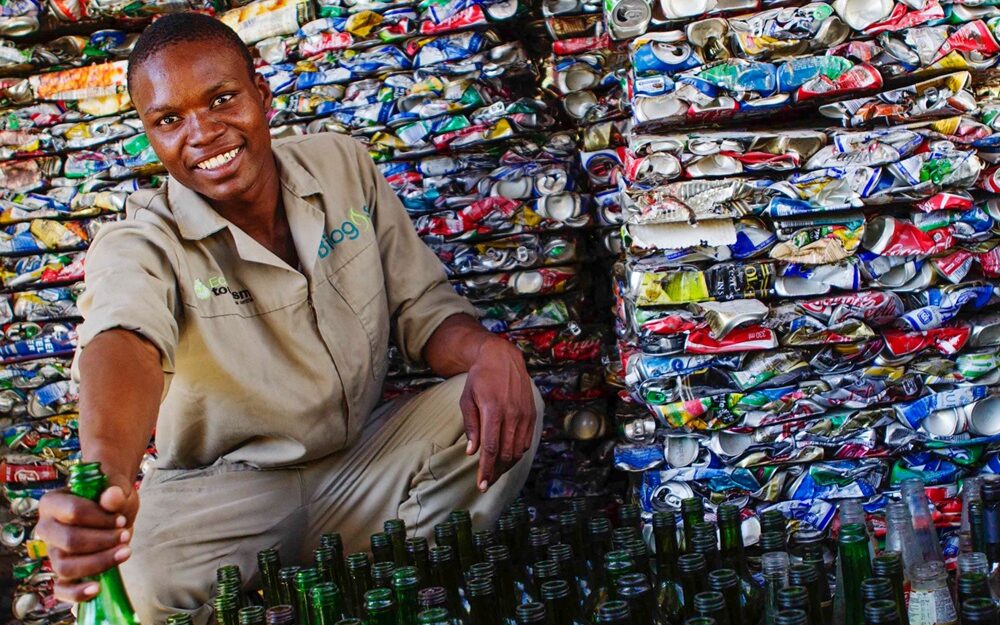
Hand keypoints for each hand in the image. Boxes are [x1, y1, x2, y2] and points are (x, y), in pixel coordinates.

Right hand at [37, 478, 138, 603]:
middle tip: (125, 534)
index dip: (101, 518)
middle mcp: (46, 528)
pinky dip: (76, 592)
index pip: (73, 512)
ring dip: (99, 562)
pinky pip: (61, 589)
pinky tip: (97, 588)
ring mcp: (52, 552)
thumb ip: (114, 491)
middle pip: (70, 541)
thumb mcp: (117, 488)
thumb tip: (111, 496)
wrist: (114, 510)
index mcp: (52, 503)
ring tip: (125, 552)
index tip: (121, 519)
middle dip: (103, 541)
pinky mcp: (62, 572)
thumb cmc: (111, 497)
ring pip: (66, 566)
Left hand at [459, 336, 536, 491]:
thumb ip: (471, 426)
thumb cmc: (480, 378)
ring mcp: (524, 414)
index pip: (491, 448)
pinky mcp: (532, 414)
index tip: (481, 484)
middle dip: (496, 472)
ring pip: (519, 450)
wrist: (503, 358)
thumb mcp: (467, 399)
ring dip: (507, 466)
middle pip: (506, 454)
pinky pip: (527, 441)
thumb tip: (472, 452)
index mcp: (493, 410)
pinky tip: (508, 458)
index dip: (486, 469)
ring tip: (495, 473)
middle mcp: (512, 414)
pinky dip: (517, 453)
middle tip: (486, 483)